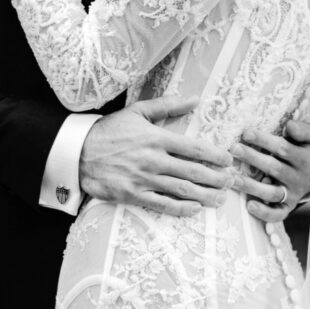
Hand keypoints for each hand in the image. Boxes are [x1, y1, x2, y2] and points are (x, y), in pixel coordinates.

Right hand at [81, 96, 233, 216]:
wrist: (77, 152)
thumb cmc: (108, 131)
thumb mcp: (136, 112)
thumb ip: (167, 106)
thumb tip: (195, 99)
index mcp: (156, 138)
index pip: (194, 148)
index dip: (215, 155)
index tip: (229, 160)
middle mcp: (153, 160)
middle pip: (193, 172)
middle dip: (217, 178)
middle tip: (232, 182)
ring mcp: (143, 179)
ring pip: (182, 190)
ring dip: (205, 196)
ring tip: (220, 199)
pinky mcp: (133, 194)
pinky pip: (162, 204)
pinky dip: (181, 208)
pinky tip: (194, 208)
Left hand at [229, 120, 309, 222]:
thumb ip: (302, 130)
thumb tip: (289, 126)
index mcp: (305, 159)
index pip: (282, 149)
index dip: (264, 140)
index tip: (246, 133)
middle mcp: (298, 178)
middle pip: (274, 168)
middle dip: (252, 158)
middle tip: (233, 149)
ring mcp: (292, 193)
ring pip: (272, 192)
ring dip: (252, 186)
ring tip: (233, 179)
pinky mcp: (287, 205)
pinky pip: (277, 213)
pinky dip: (265, 213)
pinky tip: (249, 206)